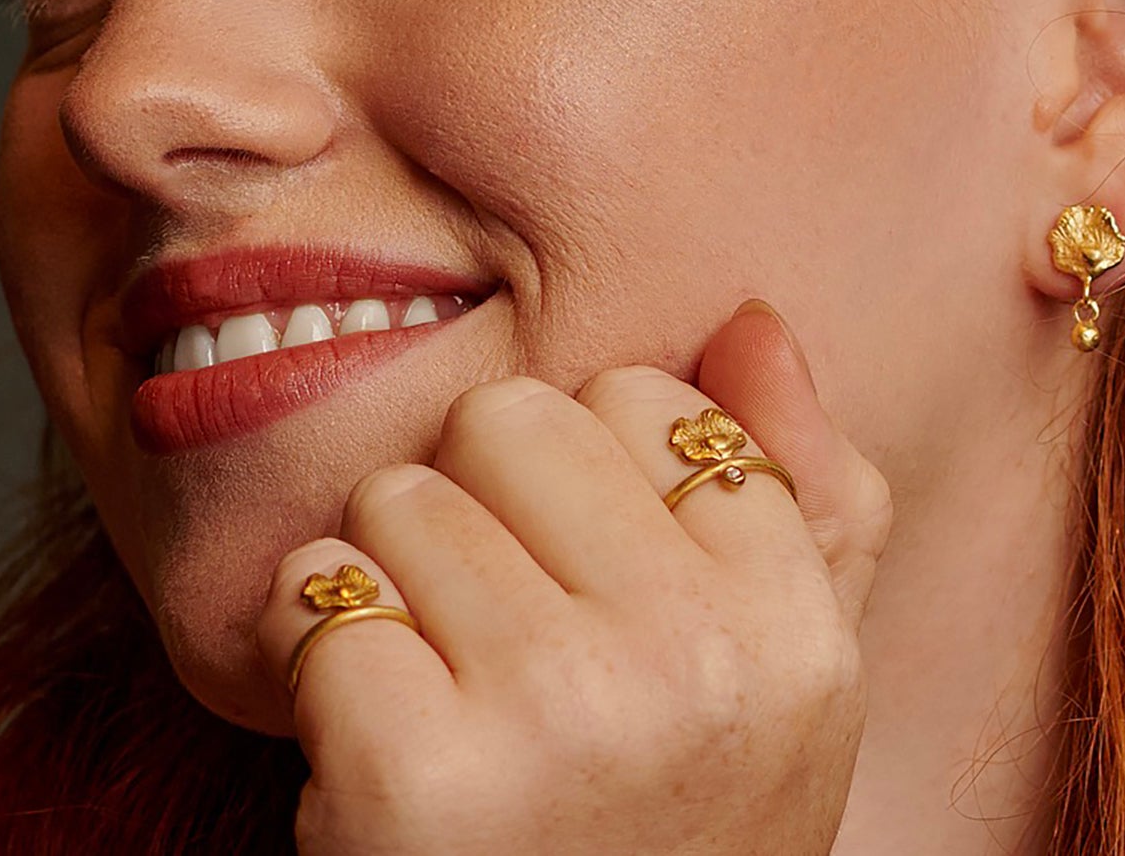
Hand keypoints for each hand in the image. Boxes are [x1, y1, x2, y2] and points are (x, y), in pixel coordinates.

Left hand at [257, 301, 892, 855]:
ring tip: (448, 685)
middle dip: (481, 502)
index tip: (595, 576)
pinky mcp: (418, 780)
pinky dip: (319, 653)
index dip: (591, 477)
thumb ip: (806, 487)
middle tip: (505, 626)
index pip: (640, 396)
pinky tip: (373, 736)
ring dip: (394, 581)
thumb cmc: (682, 820)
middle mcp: (694, 659)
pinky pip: (318, 594)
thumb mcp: (789, 673)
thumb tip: (754, 319)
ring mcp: (560, 713)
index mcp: (790, 617)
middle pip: (508, 417)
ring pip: (399, 495)